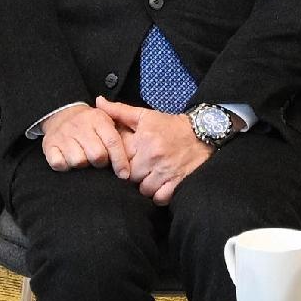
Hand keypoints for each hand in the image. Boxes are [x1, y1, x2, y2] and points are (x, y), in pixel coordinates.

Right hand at [38, 103, 131, 174]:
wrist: (61, 113)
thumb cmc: (90, 124)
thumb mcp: (106, 119)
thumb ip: (122, 126)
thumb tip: (132, 146)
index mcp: (97, 119)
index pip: (112, 142)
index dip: (120, 161)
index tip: (124, 175)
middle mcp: (80, 126)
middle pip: (96, 155)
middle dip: (100, 163)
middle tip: (99, 162)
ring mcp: (63, 136)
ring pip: (78, 161)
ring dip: (83, 165)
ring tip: (84, 159)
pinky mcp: (49, 146)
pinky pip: (58, 163)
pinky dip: (63, 166)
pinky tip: (67, 161)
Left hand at [95, 100, 212, 201]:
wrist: (203, 132)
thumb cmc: (170, 126)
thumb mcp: (145, 115)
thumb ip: (119, 111)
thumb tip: (98, 102)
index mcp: (143, 139)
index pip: (119, 157)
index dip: (119, 161)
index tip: (124, 159)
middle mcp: (153, 156)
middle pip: (130, 177)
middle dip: (132, 175)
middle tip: (138, 169)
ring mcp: (166, 171)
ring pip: (144, 190)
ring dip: (145, 186)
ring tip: (149, 177)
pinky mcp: (178, 182)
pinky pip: (160, 198)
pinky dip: (158, 195)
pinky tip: (159, 187)